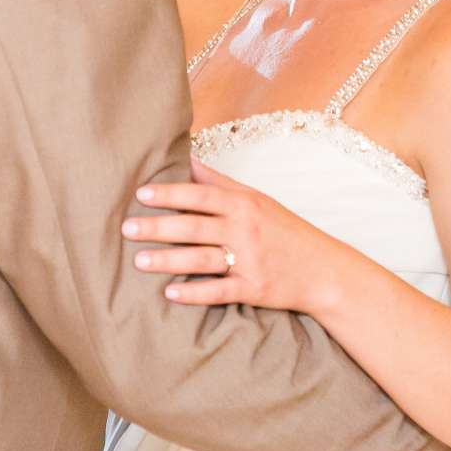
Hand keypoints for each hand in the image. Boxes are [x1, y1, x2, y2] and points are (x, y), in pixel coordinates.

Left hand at [122, 159, 346, 313]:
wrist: (323, 269)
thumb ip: (219, 182)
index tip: (141, 194)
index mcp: (244, 205)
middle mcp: (245, 230)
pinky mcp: (254, 289)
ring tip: (138, 261)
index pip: (201, 195)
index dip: (170, 194)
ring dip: (169, 260)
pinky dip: (195, 293)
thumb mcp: (256, 199)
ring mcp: (250, 261)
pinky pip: (220, 291)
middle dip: (159, 227)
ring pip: (203, 259)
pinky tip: (170, 293)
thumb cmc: (284, 230)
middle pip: (195, 227)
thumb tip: (187, 157)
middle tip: (126, 228)